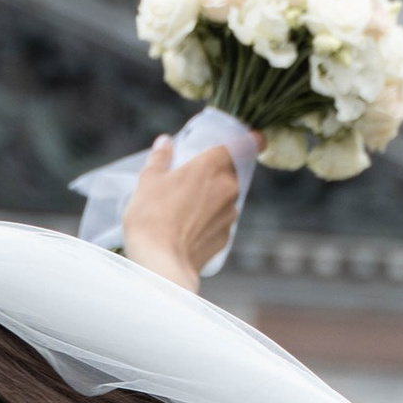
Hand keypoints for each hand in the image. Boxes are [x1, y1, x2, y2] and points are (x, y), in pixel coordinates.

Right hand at [121, 136, 239, 291]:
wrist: (160, 263)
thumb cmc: (151, 217)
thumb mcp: (148, 181)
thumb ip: (160, 158)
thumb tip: (165, 142)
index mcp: (211, 165)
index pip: (244, 144)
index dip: (252, 140)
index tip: (254, 139)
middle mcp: (228, 187)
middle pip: (231, 172)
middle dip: (217, 173)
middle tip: (194, 177)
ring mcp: (230, 214)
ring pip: (226, 198)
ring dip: (213, 198)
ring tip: (185, 207)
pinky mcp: (225, 238)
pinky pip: (220, 221)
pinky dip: (209, 221)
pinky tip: (188, 228)